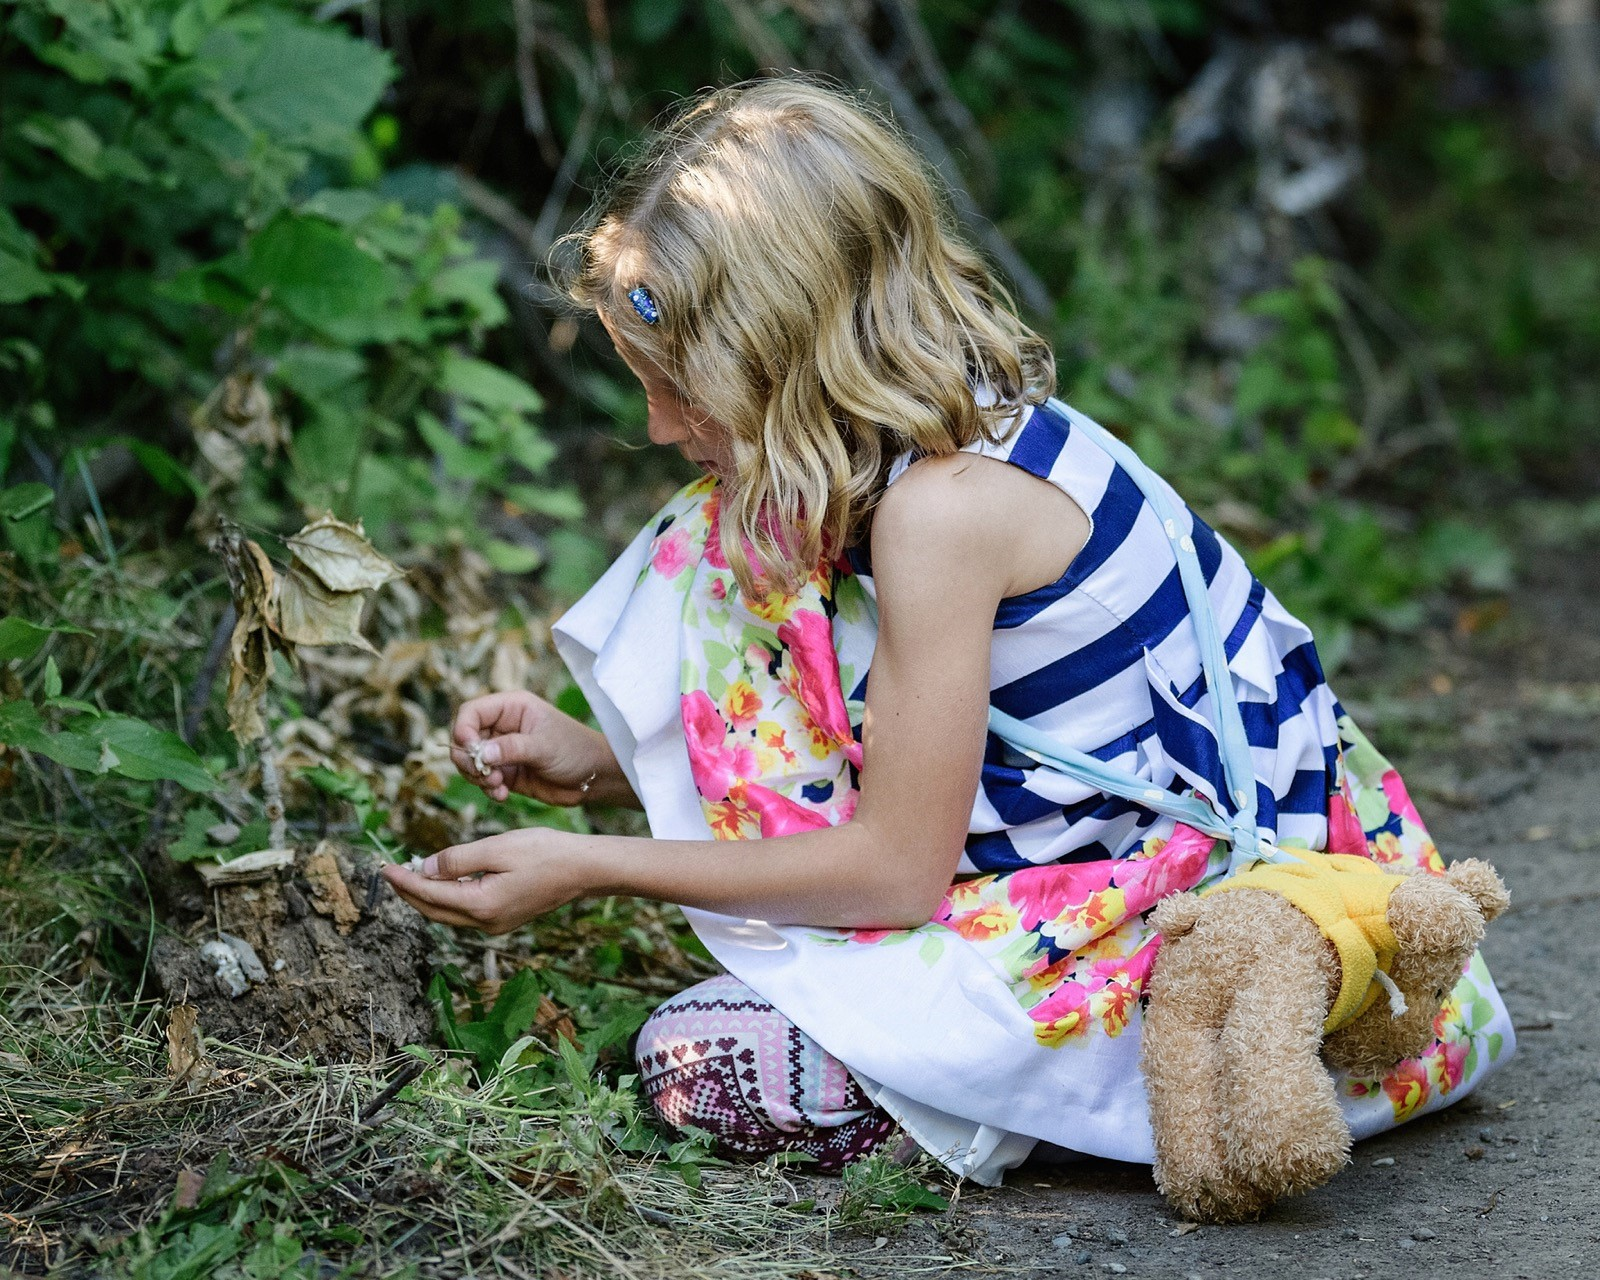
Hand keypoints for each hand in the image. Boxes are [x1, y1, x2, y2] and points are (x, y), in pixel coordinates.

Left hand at [380, 827, 587, 934]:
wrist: (584, 869)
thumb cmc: (546, 853)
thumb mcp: (497, 848)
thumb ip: (458, 859)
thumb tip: (426, 867)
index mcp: (480, 905)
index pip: (429, 894)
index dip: (404, 880)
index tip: (384, 866)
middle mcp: (485, 922)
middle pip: (433, 911)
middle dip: (409, 893)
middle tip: (390, 872)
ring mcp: (496, 924)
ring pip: (448, 915)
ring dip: (426, 897)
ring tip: (410, 876)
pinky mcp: (505, 919)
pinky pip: (465, 912)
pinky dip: (447, 898)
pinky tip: (444, 882)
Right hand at [451, 690, 617, 805]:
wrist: (593, 778)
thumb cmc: (576, 750)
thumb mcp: (545, 746)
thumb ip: (511, 748)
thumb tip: (480, 754)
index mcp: (512, 708)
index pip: (471, 712)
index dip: (463, 730)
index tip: (471, 751)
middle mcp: (502, 727)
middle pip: (464, 739)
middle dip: (468, 759)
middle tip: (485, 774)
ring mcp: (502, 751)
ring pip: (469, 762)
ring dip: (477, 777)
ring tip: (498, 785)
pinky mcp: (505, 772)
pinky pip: (482, 780)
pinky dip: (487, 789)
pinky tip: (503, 794)